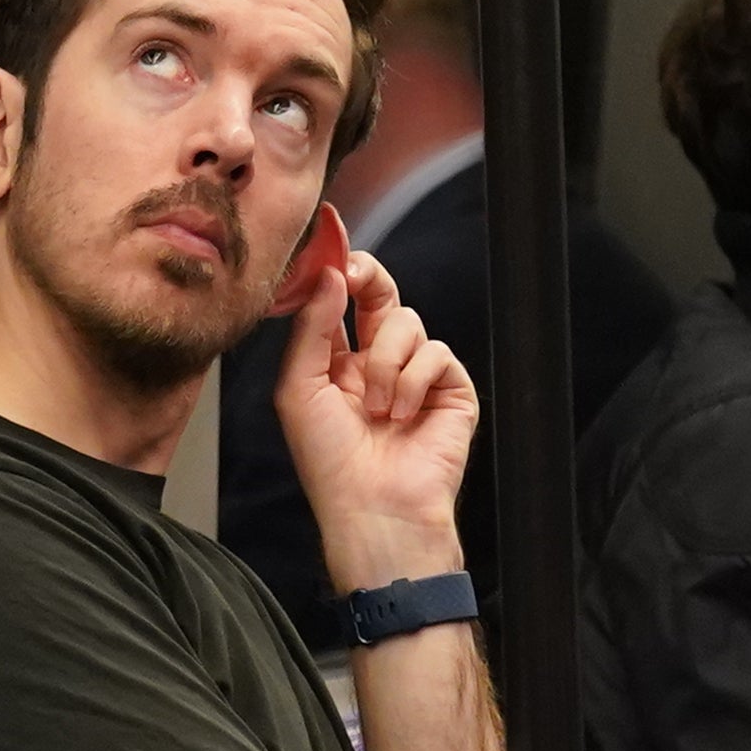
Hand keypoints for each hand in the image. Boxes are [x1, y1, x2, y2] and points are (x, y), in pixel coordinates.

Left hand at [266, 210, 477, 595]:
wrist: (374, 510)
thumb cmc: (329, 464)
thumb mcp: (299, 389)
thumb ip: (312, 328)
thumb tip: (332, 275)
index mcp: (337, 363)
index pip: (340, 302)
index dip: (337, 270)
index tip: (330, 240)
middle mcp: (378, 364)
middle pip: (381, 295)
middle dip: (370, 278)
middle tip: (357, 273)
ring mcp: (417, 376)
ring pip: (408, 323)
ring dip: (387, 361)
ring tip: (376, 407)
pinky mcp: (451, 390)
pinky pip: (436, 351)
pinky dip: (414, 379)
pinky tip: (402, 413)